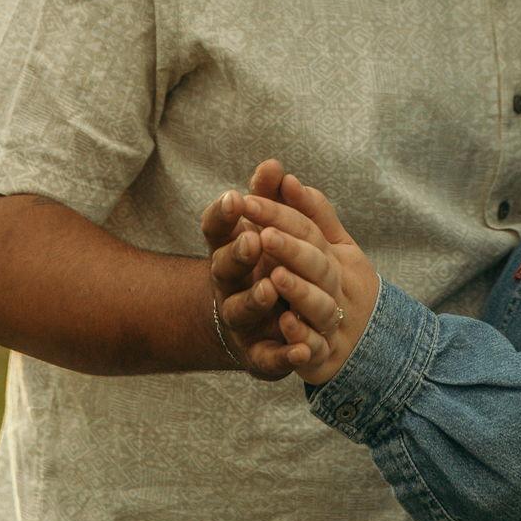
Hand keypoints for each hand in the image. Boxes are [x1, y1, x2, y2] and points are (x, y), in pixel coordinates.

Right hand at [200, 159, 334, 379]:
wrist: (254, 325)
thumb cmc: (262, 263)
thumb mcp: (266, 227)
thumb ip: (269, 196)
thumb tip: (273, 164)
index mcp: (229, 249)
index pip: (216, 229)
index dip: (223, 214)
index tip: (235, 196)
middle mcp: (228, 285)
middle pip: (224, 268)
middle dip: (237, 254)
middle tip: (253, 240)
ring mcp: (240, 320)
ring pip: (241, 311)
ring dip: (255, 299)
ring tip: (271, 287)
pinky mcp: (258, 354)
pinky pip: (269, 356)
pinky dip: (285, 354)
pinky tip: (303, 350)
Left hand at [249, 169, 378, 386]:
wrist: (368, 343)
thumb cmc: (340, 284)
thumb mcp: (332, 247)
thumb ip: (309, 214)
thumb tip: (286, 177)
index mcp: (334, 256)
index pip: (309, 229)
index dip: (280, 214)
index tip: (248, 200)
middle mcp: (337, 286)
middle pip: (317, 264)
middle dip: (291, 249)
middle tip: (263, 235)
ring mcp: (334, 322)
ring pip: (320, 307)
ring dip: (299, 292)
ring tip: (274, 277)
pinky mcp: (325, 358)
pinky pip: (316, 350)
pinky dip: (303, 339)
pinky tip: (285, 325)